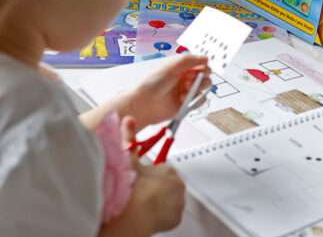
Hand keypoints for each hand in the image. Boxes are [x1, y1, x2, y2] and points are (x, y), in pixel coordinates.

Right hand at [99, 118, 185, 236]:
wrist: (136, 210)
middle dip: (156, 190)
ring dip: (160, 203)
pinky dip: (162, 217)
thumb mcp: (129, 158)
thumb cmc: (132, 185)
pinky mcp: (177, 217)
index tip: (144, 183)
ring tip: (145, 205)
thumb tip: (129, 119)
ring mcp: (179, 202)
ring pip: (169, 202)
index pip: (162, 173)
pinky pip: (170, 217)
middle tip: (142, 195)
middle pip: (166, 187)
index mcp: (168, 170)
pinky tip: (151, 215)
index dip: (151, 178)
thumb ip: (129, 137)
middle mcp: (177, 185)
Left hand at [123, 54, 209, 129]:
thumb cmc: (150, 85)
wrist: (143, 106)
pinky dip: (196, 101)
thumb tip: (205, 57)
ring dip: (198, 89)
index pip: (201, 62)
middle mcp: (186, 77)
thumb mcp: (169, 67)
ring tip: (185, 91)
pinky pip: (201, 101)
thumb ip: (188, 60)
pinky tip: (184, 100)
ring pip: (205, 87)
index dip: (202, 66)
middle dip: (201, 78)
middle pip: (206, 74)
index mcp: (182, 66)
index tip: (195, 69)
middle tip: (189, 81)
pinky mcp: (188, 103)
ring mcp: (188, 90)